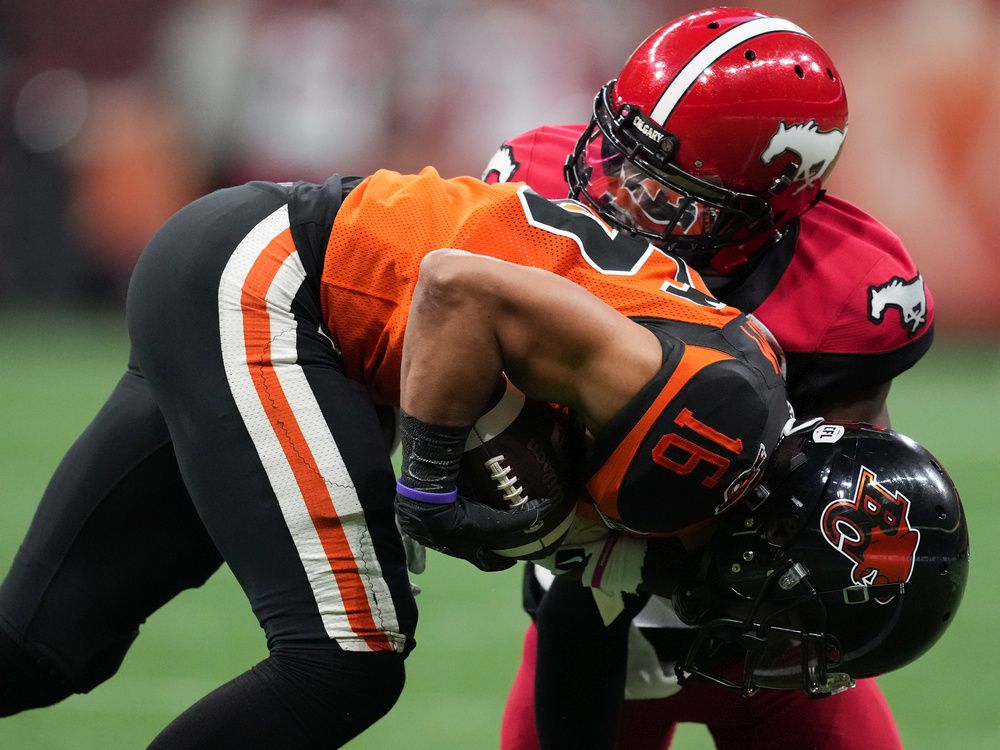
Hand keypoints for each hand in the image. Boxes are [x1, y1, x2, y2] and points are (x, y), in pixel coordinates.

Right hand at [395, 488, 550, 571]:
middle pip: (471, 547)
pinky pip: (442, 513)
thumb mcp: (495, 522)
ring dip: (466, 523)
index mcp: (468, 551)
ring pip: (455, 531)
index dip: (502, 562)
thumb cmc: (462, 521)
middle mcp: (452, 545)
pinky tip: (456, 491)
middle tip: (497, 530)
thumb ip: (522, 519)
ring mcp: (436, 533)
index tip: (513, 558)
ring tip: (478, 507)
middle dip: (484, 541)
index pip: (488, 563)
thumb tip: (547, 508)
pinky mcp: (426, 516)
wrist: (426, 507)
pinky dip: (450, 506)